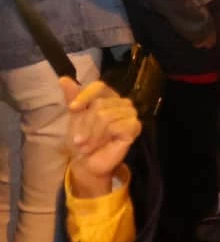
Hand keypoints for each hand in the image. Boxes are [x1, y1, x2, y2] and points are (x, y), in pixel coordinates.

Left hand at [60, 79, 138, 201]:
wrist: (87, 162)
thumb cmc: (81, 139)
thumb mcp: (75, 117)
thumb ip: (72, 97)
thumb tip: (63, 78)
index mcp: (108, 96)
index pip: (99, 86)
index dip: (84, 96)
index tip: (72, 109)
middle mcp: (122, 102)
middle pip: (100, 104)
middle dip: (85, 125)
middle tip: (80, 140)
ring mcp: (130, 114)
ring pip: (106, 116)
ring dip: (92, 135)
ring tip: (87, 145)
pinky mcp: (134, 127)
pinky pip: (116, 127)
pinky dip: (102, 138)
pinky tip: (101, 145)